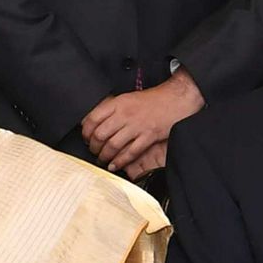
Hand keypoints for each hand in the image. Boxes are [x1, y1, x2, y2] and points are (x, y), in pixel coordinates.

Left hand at [79, 74, 202, 178]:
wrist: (176, 99)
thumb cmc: (152, 100)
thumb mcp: (128, 98)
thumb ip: (112, 108)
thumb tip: (94, 120)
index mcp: (118, 103)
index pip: (93, 118)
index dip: (86, 131)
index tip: (86, 137)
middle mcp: (125, 114)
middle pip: (100, 134)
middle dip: (93, 147)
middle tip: (93, 151)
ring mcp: (137, 126)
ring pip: (113, 145)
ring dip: (104, 156)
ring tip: (102, 159)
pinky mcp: (148, 136)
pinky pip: (130, 153)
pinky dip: (120, 161)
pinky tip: (115, 165)